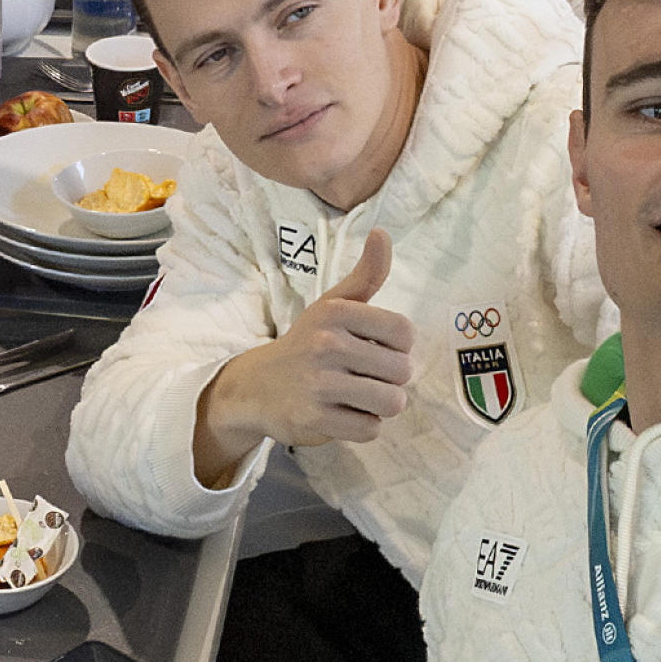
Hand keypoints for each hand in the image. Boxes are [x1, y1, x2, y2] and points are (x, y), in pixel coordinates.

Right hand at [192, 231, 416, 483]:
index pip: (404, 332)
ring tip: (358, 396)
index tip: (375, 348)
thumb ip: (366, 273)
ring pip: (392, 402)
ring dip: (380, 405)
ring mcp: (319, 384)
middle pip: (403, 371)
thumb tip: (382, 232)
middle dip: (390, 379)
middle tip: (364, 376)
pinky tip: (343, 413)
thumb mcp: (334, 305)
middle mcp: (326, 344)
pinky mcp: (315, 419)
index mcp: (336, 313)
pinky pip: (370, 429)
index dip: (398, 346)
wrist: (256, 386)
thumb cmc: (308, 343)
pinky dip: (363, 426)